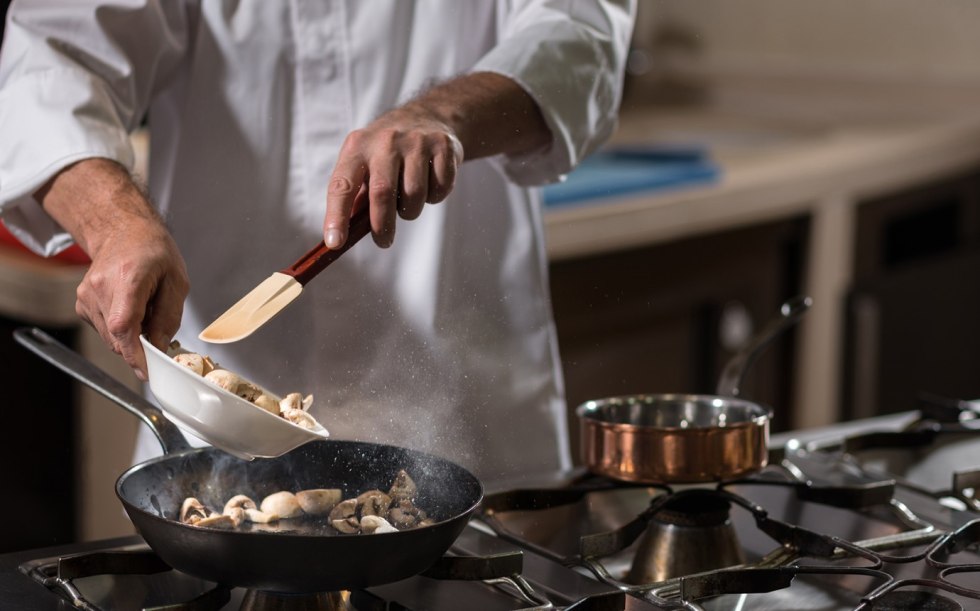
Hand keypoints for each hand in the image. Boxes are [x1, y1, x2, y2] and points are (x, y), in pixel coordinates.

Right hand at [36, 159, 188, 378]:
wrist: (123, 231)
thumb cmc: (153, 252)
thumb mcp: (177, 282)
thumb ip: (169, 317)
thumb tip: (160, 347)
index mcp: (127, 278)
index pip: (124, 325)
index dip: (135, 353)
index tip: (148, 371)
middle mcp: (100, 288)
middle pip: (117, 337)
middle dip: (140, 347)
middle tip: (159, 335)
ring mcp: (86, 296)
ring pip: (111, 338)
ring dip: (131, 336)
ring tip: (145, 310)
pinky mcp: (81, 304)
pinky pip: (104, 330)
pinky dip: (120, 329)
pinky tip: (130, 308)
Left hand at [323, 104, 462, 248]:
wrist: (428, 116)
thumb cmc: (387, 150)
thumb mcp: (364, 162)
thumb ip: (355, 196)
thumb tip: (342, 235)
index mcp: (358, 147)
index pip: (342, 185)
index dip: (336, 216)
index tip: (334, 243)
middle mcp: (385, 141)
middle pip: (382, 193)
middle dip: (382, 225)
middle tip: (383, 241)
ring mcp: (416, 141)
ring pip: (414, 195)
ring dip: (411, 210)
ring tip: (409, 201)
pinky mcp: (443, 146)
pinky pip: (440, 188)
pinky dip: (435, 197)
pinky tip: (429, 185)